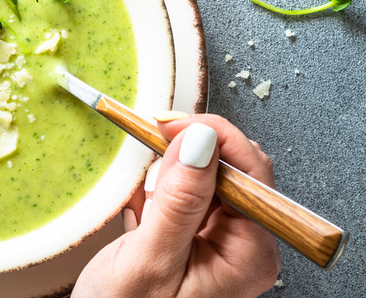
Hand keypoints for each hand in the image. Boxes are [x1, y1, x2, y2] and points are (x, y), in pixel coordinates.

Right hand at [72, 114, 280, 297]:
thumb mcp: (150, 261)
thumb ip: (179, 201)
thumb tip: (202, 140)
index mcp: (247, 253)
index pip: (249, 172)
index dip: (211, 137)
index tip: (165, 123)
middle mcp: (240, 245)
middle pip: (227, 170)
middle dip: (184, 154)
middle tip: (145, 145)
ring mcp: (215, 241)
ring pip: (200, 178)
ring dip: (165, 172)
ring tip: (137, 193)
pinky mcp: (190, 238)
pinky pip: (179, 196)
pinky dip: (153, 189)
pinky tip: (135, 205)